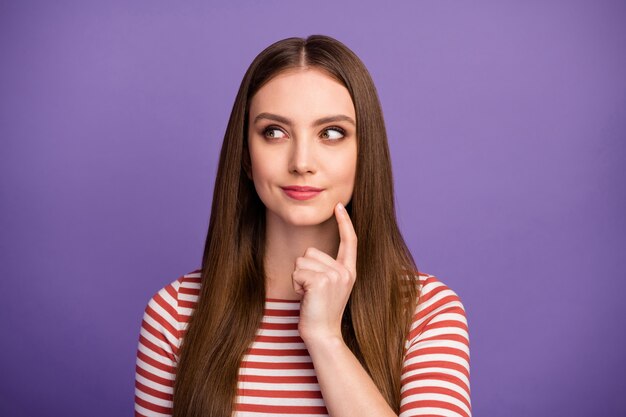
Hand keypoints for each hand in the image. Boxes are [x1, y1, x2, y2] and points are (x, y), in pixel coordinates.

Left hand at [292, 202, 357, 343]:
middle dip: (304, 270)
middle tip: (312, 292)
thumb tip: (309, 254)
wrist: (323, 334)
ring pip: (302, 261)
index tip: (339, 206)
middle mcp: (345, 271)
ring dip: (299, 278)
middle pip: (311, 252)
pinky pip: (298, 272)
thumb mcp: (328, 287)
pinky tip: (306, 298)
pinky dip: (296, 285)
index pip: (349, 241)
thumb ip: (325, 269)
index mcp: (349, 271)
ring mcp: (335, 276)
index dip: (344, 222)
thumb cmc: (320, 312)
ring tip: (309, 295)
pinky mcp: (321, 282)